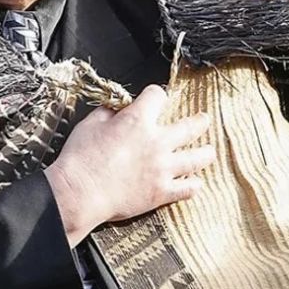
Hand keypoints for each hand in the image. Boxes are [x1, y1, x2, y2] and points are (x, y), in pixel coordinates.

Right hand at [43, 84, 214, 246]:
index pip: (158, 96)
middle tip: (204, 120)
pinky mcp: (161, 192)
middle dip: (200, 121)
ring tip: (209, 151)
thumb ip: (108, 113)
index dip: (156, 95)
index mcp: (138, 121)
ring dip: (205, 153)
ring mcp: (162, 168)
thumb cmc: (80, 159)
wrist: (79, 193)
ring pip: (197, 158)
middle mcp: (156, 142)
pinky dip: (193, 184)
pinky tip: (194, 182)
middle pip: (190, 126)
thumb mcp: (89, 124)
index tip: (155, 98)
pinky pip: (188, 188)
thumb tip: (117, 110)